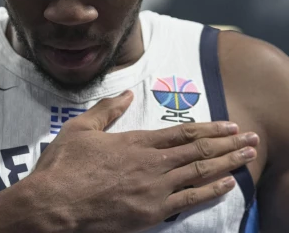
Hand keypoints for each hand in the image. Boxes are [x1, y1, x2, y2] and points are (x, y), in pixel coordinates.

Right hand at [32, 90, 258, 232]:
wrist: (55, 203)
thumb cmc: (66, 164)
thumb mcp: (81, 127)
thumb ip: (107, 110)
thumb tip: (125, 92)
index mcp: (136, 141)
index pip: (181, 132)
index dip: (208, 128)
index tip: (229, 124)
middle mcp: (151, 163)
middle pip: (197, 150)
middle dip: (226, 144)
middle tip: (250, 138)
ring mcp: (154, 189)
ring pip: (199, 173)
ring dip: (226, 164)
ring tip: (247, 157)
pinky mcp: (151, 213)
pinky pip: (189, 201)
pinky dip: (210, 191)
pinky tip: (226, 185)